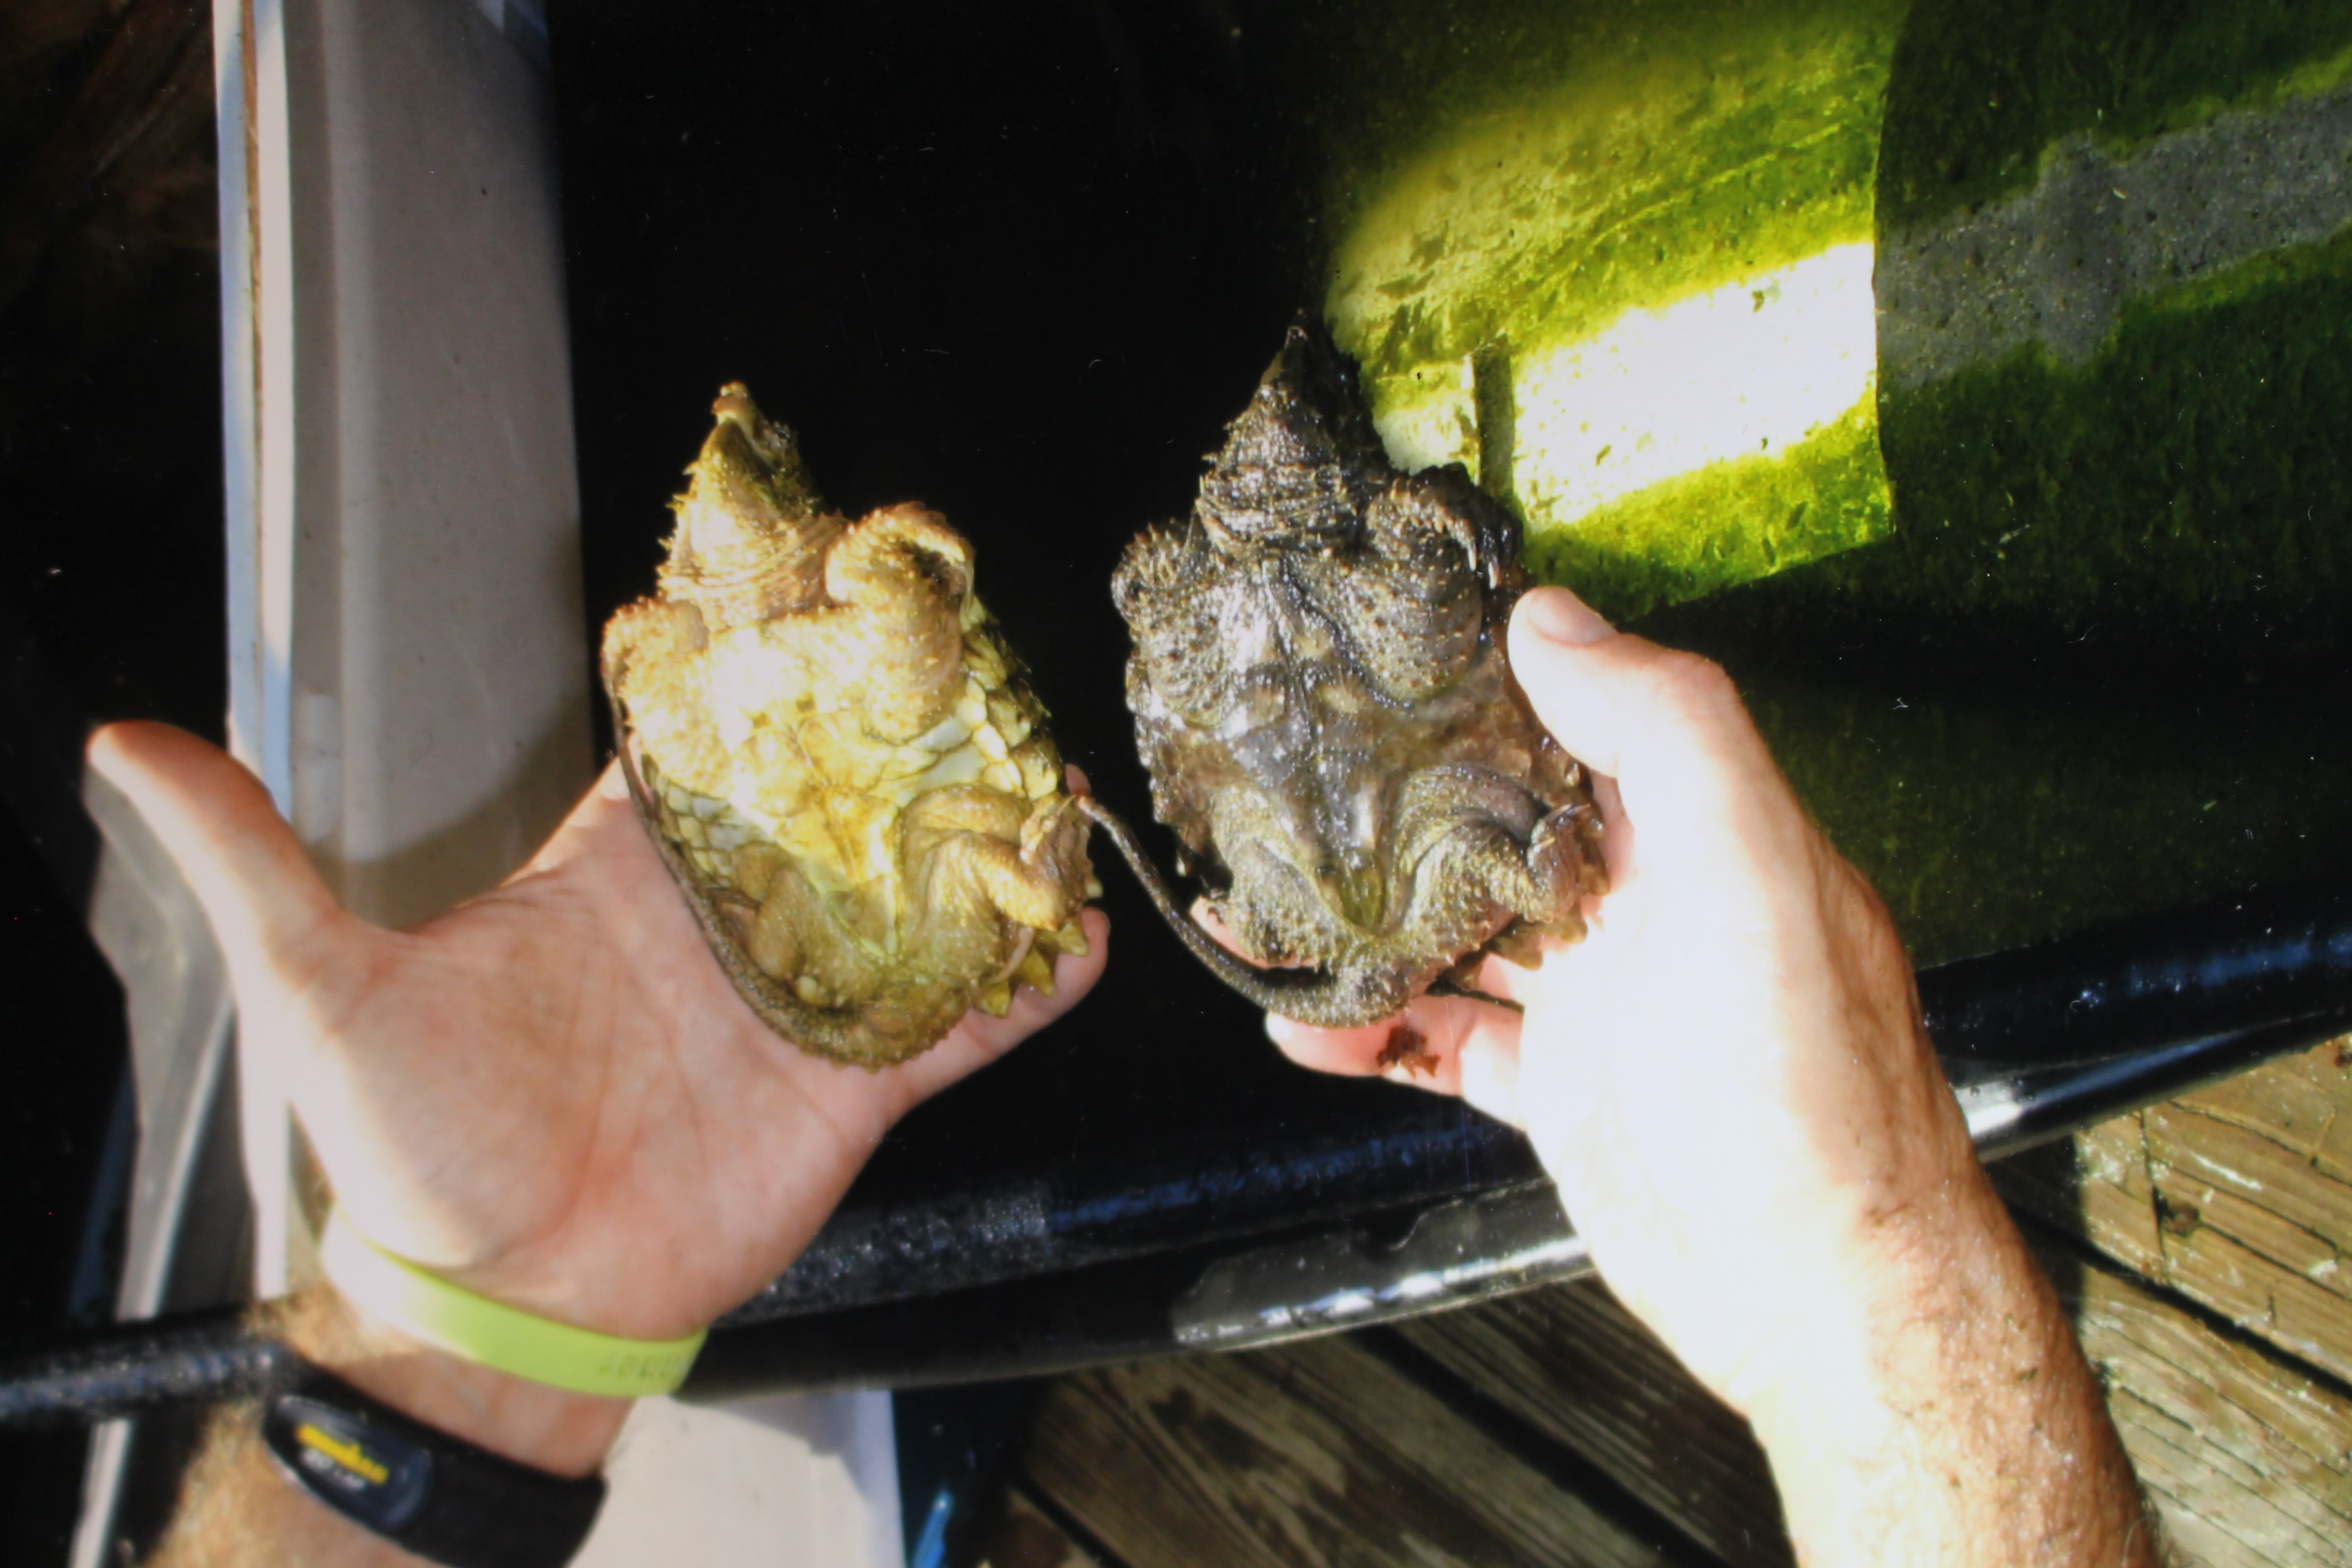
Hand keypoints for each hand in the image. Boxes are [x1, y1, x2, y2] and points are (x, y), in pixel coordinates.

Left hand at [90, 724, 1105, 1368]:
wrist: (503, 1305)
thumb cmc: (414, 1149)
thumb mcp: (325, 990)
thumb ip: (255, 862)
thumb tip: (125, 742)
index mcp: (613, 875)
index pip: (696, 745)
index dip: (750, 668)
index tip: (807, 586)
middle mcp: (719, 922)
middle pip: (830, 802)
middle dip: (895, 733)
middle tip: (965, 655)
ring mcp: (794, 1002)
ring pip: (912, 897)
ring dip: (978, 840)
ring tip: (1049, 772)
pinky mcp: (851, 1089)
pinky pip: (957, 1023)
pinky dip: (1021, 981)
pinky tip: (1077, 928)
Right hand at [1264, 590, 2152, 1564]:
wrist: (1816, 1289)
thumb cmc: (1801, 1081)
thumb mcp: (1746, 868)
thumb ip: (1663, 728)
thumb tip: (1551, 618)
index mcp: (1697, 828)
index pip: (1580, 718)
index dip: (1485, 682)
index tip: (1380, 655)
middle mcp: (1646, 900)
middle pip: (1497, 823)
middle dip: (1394, 806)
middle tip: (1284, 785)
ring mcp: (1599, 999)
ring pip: (1455, 933)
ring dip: (1362, 923)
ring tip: (1257, 912)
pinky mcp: (1560, 1090)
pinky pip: (1444, 1040)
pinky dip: (1372, 1029)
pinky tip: (1304, 1022)